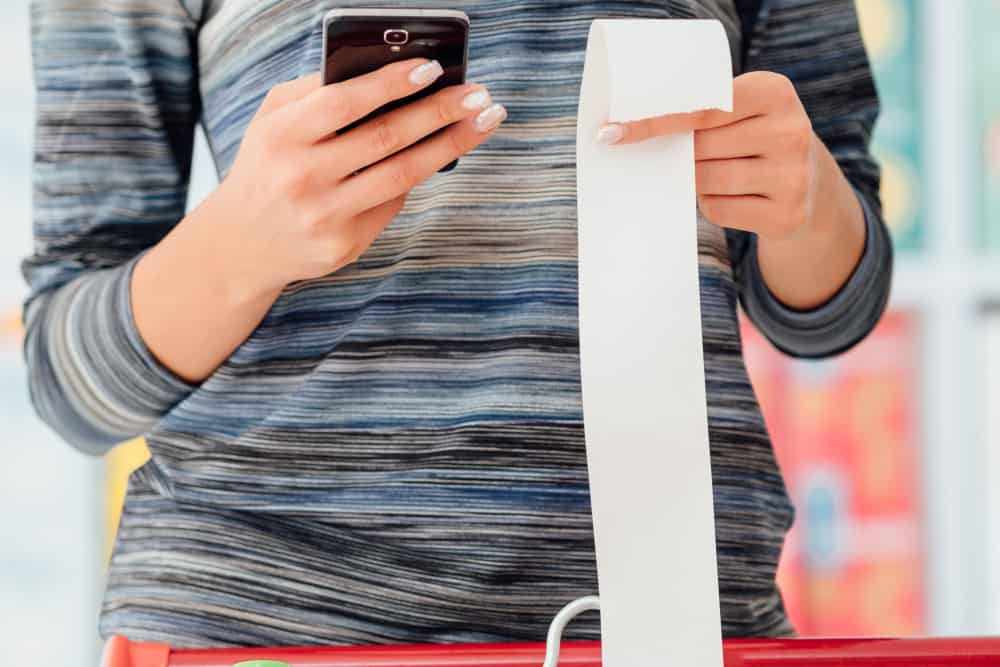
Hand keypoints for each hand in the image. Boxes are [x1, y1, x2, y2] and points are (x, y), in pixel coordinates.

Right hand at [212, 58, 505, 299]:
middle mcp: (302, 177)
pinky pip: (392, 205)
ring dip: (450, 145)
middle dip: (440, 112)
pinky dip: (415, 177)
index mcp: (281, 135)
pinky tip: (437, 155)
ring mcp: (324, 216)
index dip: (393, 84)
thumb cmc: (268, 166)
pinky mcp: (343, 246)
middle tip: (480, 95)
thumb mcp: (273, 120)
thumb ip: (316, 93)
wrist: (241, 243)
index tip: (434, 69)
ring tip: (483, 121)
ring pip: (401, 175)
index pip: (345, 102)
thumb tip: (388, 71)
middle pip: (385, 138)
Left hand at [597, 71, 832, 241]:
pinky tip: (733, 196)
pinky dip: (712, 205)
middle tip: (685, 155)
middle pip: (701, 146)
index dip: (655, 121)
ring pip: (707, 180)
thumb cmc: (752, 139)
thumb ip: (701, 112)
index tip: (613, 132)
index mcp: (775, 91)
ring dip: (695, 181)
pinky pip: (719, 210)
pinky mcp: (787, 215)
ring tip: (714, 172)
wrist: (808, 184)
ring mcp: (793, 176)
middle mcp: (791, 130)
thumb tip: (629, 133)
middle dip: (683, 155)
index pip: (702, 107)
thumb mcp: (740, 112)